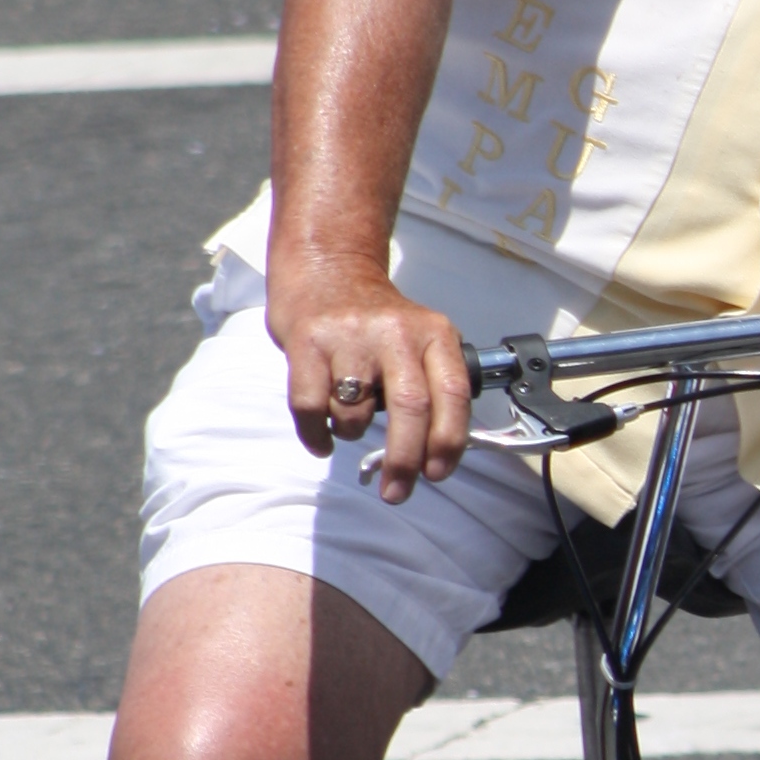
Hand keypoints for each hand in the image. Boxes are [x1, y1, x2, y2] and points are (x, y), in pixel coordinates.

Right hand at [265, 257, 471, 501]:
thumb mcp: (421, 337)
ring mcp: (350, 336)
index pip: (452, 393)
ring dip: (352, 432)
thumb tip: (438, 454)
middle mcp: (396, 331)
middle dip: (405, 460)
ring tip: (348, 420)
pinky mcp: (308, 342)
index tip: (437, 473)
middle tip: (397, 491)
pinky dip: (317, 434)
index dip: (448, 441)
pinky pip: (311, 407)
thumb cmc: (377, 320)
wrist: (327, 269)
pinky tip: (323, 438)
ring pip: (356, 411)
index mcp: (434, 333)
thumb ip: (433, 383)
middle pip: (411, 407)